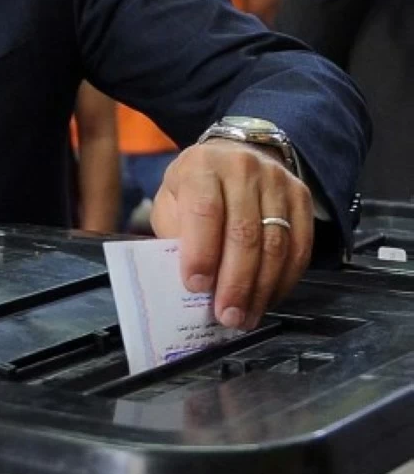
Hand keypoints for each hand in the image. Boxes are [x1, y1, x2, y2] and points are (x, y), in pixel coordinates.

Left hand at [150, 141, 313, 330]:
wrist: (234, 156)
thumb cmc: (195, 187)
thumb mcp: (171, 201)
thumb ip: (174, 234)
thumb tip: (189, 282)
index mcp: (202, 166)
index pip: (205, 211)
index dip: (202, 252)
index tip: (196, 287)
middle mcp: (243, 168)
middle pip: (245, 233)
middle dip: (236, 282)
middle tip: (228, 317)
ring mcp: (278, 181)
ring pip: (276, 244)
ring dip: (261, 288)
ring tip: (247, 317)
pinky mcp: (302, 197)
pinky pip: (300, 246)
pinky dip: (285, 280)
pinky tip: (268, 299)